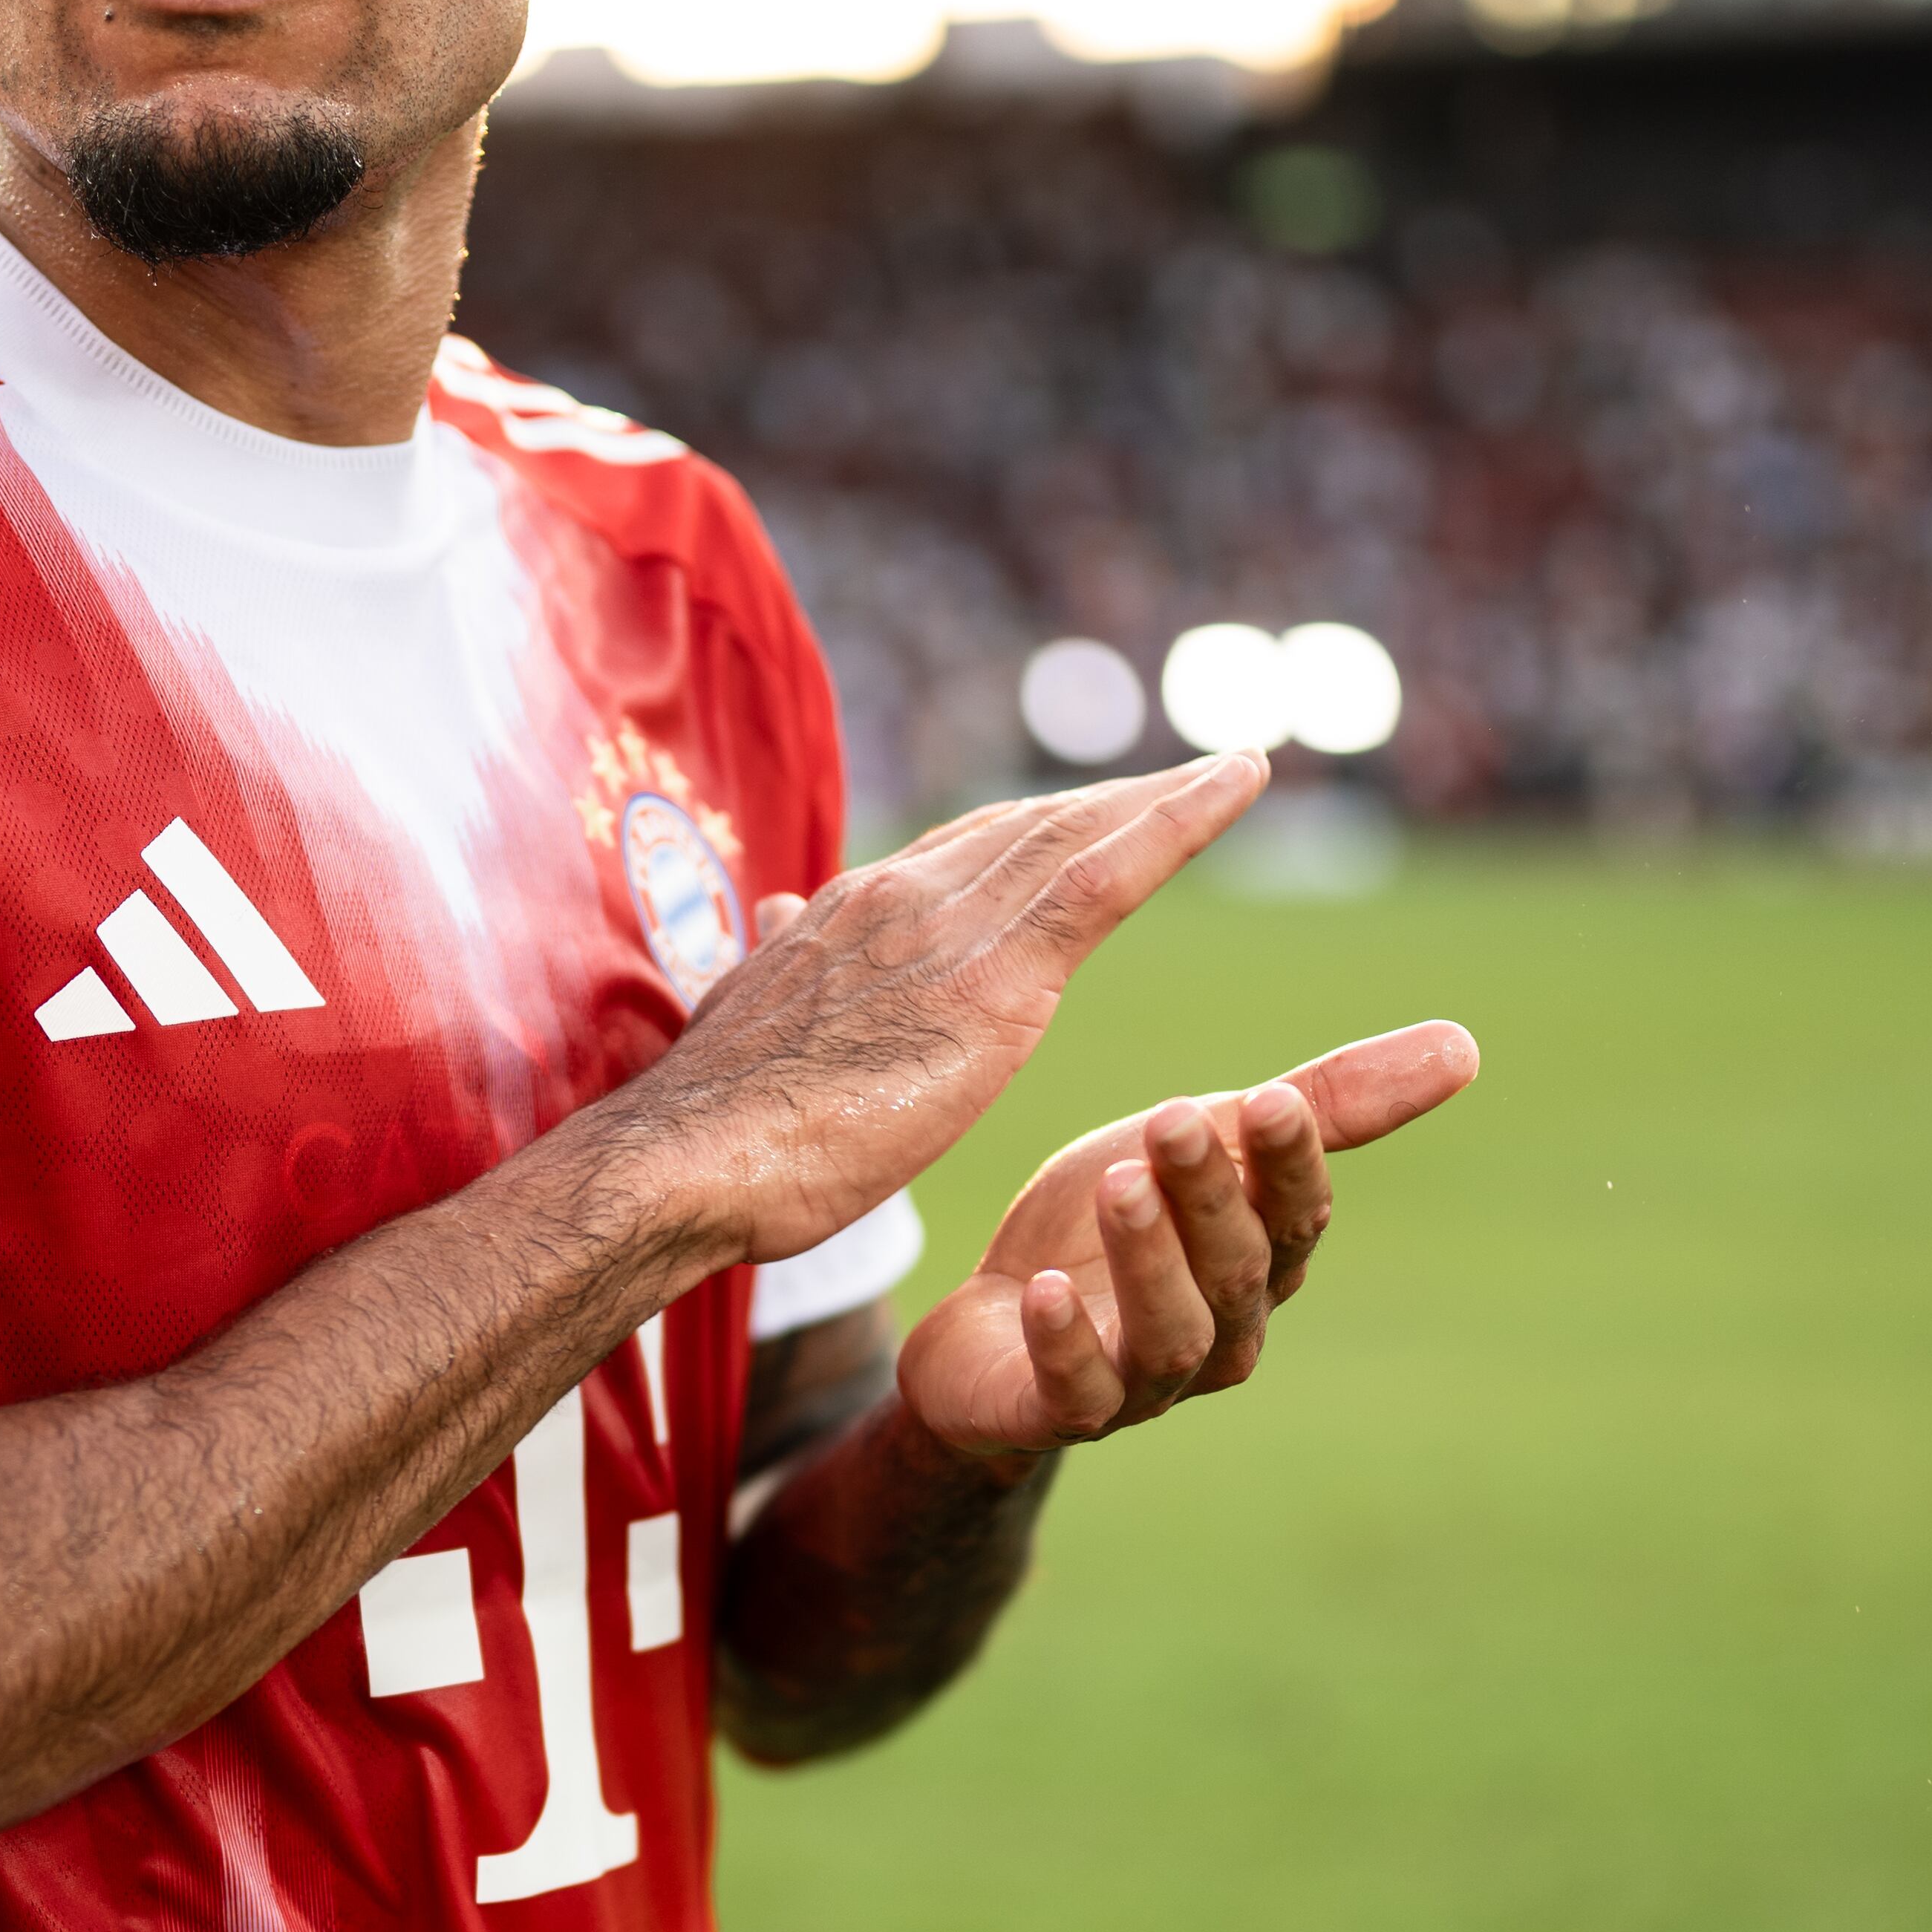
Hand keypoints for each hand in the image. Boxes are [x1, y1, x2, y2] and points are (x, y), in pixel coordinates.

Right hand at [621, 759, 1271, 1273]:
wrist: (689, 1159)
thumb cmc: (712, 1127)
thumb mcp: (744, 1018)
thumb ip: (782, 961)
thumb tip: (780, 912)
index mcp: (847, 914)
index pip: (958, 852)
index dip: (1029, 830)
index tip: (1080, 816)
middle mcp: (902, 896)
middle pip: (1028, 830)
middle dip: (1107, 803)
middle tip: (1190, 779)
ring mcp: (949, 928)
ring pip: (1077, 837)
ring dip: (1163, 797)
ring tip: (1235, 773)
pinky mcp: (996, 979)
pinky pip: (1109, 876)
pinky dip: (1182, 820)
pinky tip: (1242, 782)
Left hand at [896, 1018, 1480, 1462]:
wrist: (990, 1325)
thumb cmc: (1113, 1225)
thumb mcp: (1204, 1146)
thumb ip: (1321, 1105)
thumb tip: (1465, 1043)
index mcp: (1263, 1266)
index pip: (1296, 1217)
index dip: (1290, 1166)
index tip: (1270, 1102)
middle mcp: (1221, 1333)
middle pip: (1234, 1270)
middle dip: (1210, 1195)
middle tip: (1172, 1118)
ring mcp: (1144, 1383)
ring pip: (1168, 1334)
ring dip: (1149, 1261)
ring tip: (1119, 1185)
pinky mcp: (1060, 1413)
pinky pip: (1075, 1391)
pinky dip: (1065, 1345)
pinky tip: (1043, 1292)